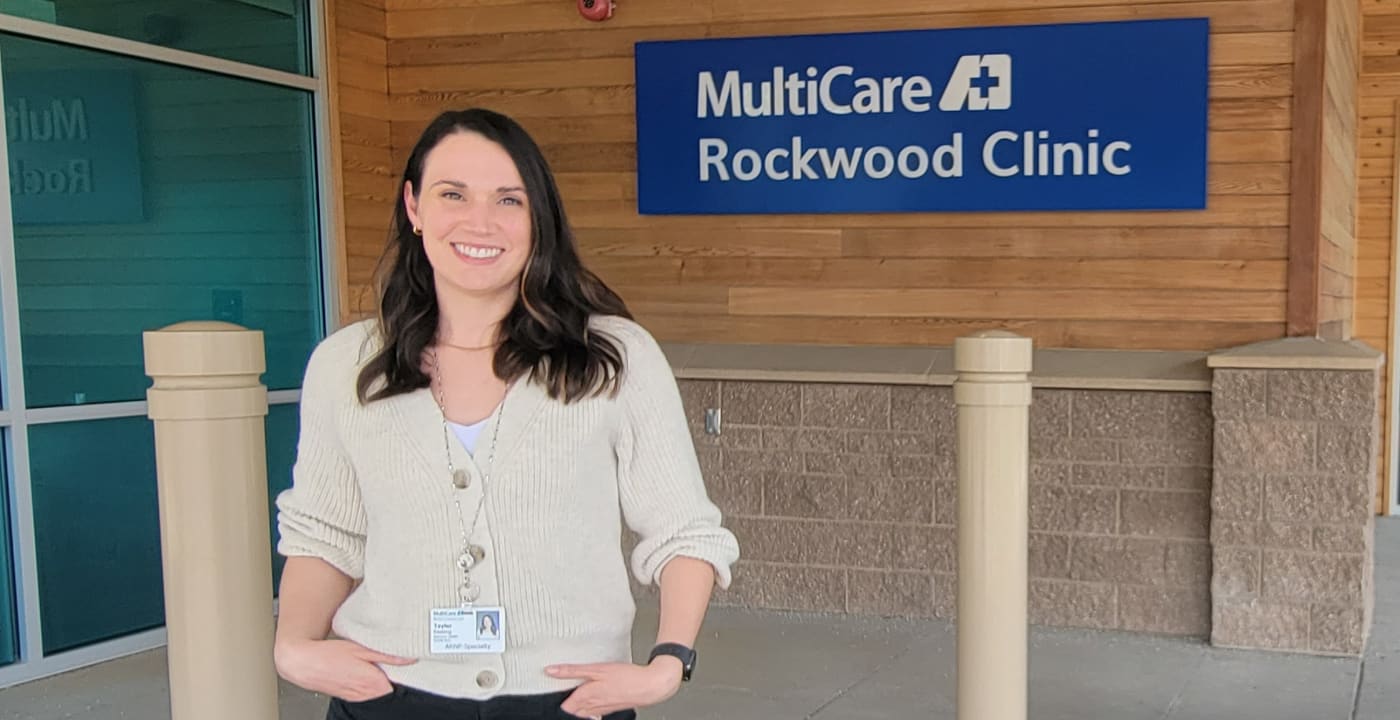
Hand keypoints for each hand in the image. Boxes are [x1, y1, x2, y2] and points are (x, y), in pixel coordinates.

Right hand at [274, 638, 416, 701]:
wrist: (303, 663)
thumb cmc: (329, 655)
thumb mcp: (361, 649)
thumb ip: (387, 656)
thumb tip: (409, 658)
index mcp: (375, 684)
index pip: (401, 681)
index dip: (403, 669)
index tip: (404, 658)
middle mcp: (367, 695)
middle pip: (390, 685)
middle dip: (390, 672)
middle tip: (383, 657)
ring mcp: (358, 697)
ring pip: (378, 689)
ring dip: (378, 677)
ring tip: (368, 663)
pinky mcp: (350, 696)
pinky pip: (366, 691)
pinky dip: (367, 682)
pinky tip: (359, 670)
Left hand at [546, 658, 683, 717]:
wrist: (650, 686)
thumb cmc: (626, 676)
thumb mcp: (597, 669)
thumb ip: (572, 670)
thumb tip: (550, 671)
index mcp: (585, 696)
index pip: (563, 708)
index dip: (555, 703)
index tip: (549, 694)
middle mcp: (592, 706)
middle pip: (571, 712)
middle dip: (564, 706)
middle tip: (557, 696)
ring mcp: (601, 709)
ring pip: (582, 713)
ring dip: (575, 708)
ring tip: (572, 697)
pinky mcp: (610, 708)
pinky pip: (593, 712)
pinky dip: (588, 707)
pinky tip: (589, 700)